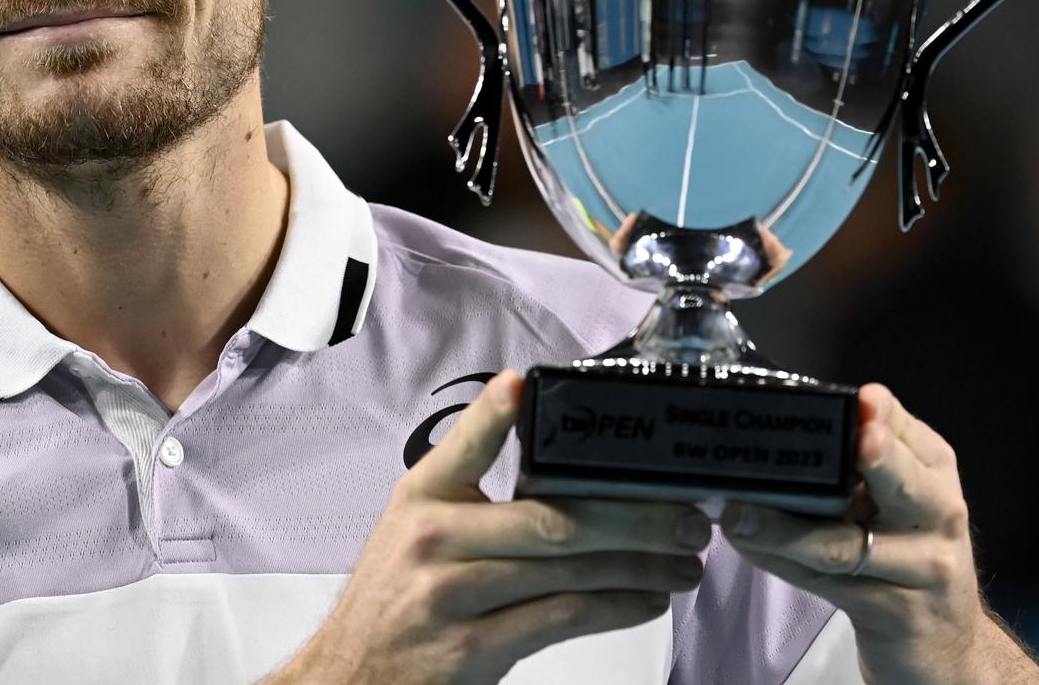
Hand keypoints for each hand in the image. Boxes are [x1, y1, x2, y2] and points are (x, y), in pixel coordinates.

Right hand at [268, 370, 708, 684]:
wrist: (352, 676)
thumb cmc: (395, 598)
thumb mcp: (414, 524)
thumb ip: (466, 479)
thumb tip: (524, 413)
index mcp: (421, 499)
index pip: (464, 446)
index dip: (495, 414)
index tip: (526, 384)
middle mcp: (433, 540)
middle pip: (553, 519)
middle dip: (634, 517)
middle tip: (687, 517)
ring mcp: (453, 596)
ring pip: (567, 571)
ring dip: (639, 566)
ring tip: (683, 562)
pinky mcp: (473, 647)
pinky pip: (560, 620)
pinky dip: (613, 609)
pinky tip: (645, 600)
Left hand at [719, 384, 1038, 684]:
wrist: (945, 638)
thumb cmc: (907, 547)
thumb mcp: (897, 493)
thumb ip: (859, 454)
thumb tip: (790, 413)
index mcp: (932, 468)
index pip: (904, 432)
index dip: (880, 416)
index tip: (860, 399)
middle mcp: (939, 514)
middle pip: (904, 485)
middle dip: (876, 460)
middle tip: (847, 443)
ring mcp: (923, 569)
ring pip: (844, 544)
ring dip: (782, 529)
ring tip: (737, 512)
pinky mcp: (894, 614)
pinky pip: (826, 583)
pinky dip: (778, 561)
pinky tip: (746, 544)